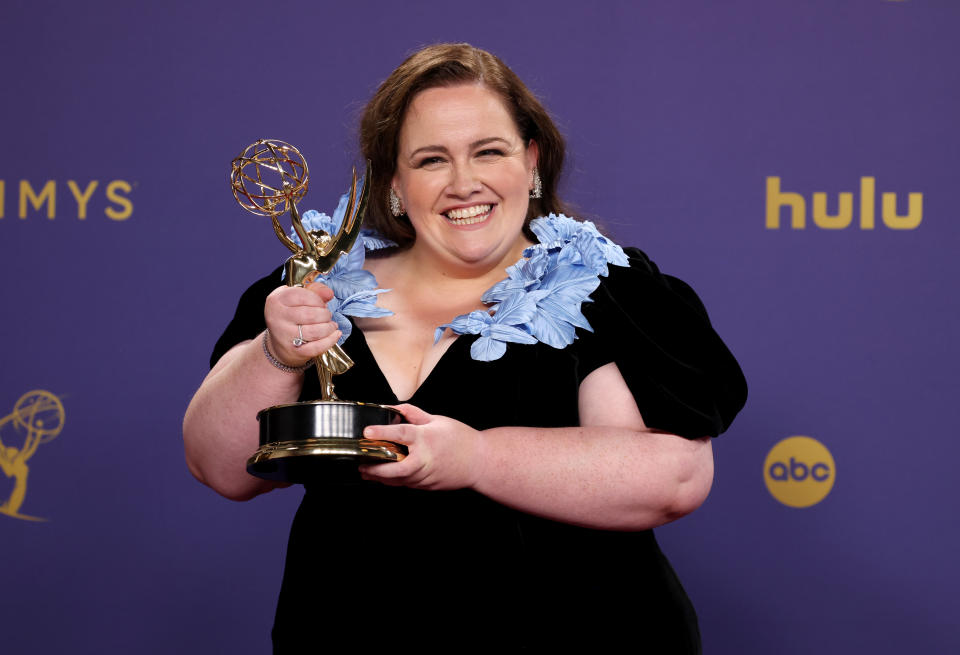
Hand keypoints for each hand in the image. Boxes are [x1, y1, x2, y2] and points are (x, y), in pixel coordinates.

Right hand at [263, 281, 339, 366]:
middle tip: (326, 316)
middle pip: (310, 315)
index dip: (317, 300)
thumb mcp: (296, 298)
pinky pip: (316, 347)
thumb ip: (314, 290)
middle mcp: (277, 318)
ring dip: (329, 327)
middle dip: (325, 315)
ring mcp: (284, 336)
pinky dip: (330, 340)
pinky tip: (335, 334)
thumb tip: (329, 293)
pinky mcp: (294, 351)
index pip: (302, 296)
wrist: (278, 343)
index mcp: (276, 301)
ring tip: (331, 325)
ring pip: (315, 332)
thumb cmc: (290, 316)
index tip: (321, 304)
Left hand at [359, 404, 484, 490]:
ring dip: (380, 477)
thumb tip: (395, 408)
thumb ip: (414, 414)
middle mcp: (425, 458)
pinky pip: (406, 484)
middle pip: (395, 468)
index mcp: (426, 438)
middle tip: (361, 464)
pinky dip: (393, 480)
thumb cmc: (461, 440)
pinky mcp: (427, 485)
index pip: (400, 433)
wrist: (480, 462)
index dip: (381, 432)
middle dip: (376, 468)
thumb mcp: (437, 420)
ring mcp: (426, 475)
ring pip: (398, 480)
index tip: (366, 432)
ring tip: (366, 471)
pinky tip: (384, 476)